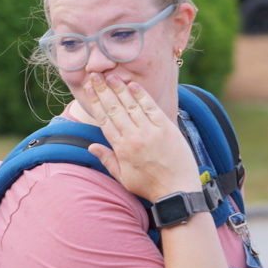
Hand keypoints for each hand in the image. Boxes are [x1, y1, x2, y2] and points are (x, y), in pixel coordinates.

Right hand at [84, 73, 200, 200]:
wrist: (178, 191)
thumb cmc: (150, 186)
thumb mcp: (123, 177)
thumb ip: (107, 159)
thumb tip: (91, 146)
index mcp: (121, 148)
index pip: (104, 119)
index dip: (96, 102)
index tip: (89, 89)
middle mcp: (134, 137)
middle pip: (115, 108)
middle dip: (103, 90)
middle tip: (95, 75)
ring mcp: (150, 131)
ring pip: (131, 105)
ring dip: (119, 88)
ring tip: (110, 75)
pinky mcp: (166, 128)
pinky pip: (151, 107)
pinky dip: (141, 95)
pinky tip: (132, 84)